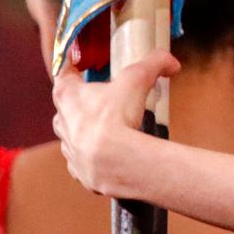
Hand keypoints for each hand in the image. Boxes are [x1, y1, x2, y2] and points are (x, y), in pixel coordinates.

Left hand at [51, 52, 177, 197]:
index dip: (74, 67)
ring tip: (111, 129)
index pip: (63, 73)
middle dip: (84, 101)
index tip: (83, 65)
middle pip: (67, 106)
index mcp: (67, 95)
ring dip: (88, 130)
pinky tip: (111, 155)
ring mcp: (69, 149)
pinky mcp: (79, 171)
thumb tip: (172, 63)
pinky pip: (83, 161)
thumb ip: (154, 63)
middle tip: (106, 99)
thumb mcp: (138, 78)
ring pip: (73, 135)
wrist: (116, 162)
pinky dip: (95, 157)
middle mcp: (62, 121)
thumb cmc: (117, 117)